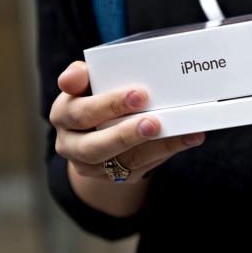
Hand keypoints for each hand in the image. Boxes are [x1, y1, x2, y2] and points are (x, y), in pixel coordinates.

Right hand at [50, 61, 204, 183]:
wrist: (94, 126)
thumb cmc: (95, 92)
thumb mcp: (88, 79)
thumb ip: (83, 74)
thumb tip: (74, 76)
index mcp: (63, 115)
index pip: (80, 112)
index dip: (108, 104)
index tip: (139, 94)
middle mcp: (70, 145)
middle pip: (95, 147)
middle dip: (128, 134)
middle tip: (155, 121)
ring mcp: (91, 166)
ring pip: (123, 162)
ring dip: (156, 147)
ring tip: (183, 133)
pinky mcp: (113, 177)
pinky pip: (141, 168)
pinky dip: (167, 152)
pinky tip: (188, 138)